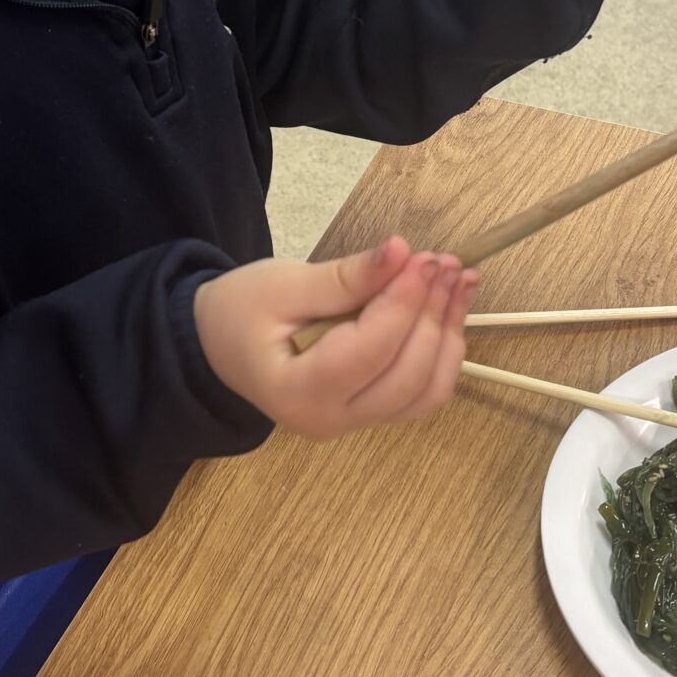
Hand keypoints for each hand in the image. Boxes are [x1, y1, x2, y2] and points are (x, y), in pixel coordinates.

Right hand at [195, 238, 478, 439]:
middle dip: (433, 316)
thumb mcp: (282, 285)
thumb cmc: (238, 312)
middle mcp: (329, 421)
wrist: (217, 345)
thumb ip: (345, 277)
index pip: (368, 351)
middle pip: (407, 377)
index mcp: (296, 393)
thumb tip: (401, 251)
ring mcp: (354, 425)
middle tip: (445, 263)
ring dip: (449, 335)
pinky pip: (422, 393)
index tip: (424, 258)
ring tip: (459, 281)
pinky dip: (443, 352)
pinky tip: (450, 308)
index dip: (404, 303)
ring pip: (426, 392)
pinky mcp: (371, 414)